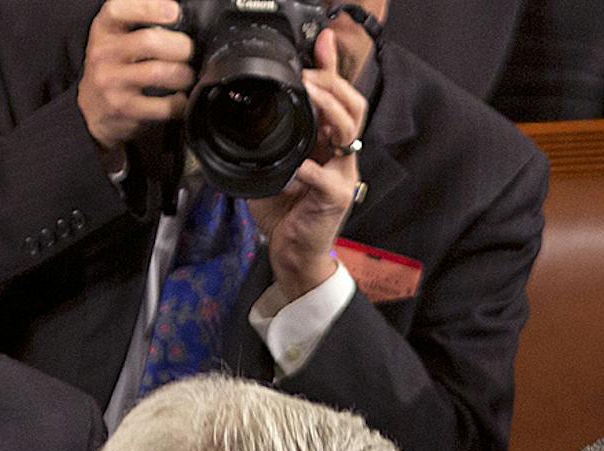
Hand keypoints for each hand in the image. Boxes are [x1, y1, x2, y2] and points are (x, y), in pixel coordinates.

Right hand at [78, 0, 194, 153]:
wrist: (93, 106)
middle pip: (148, 41)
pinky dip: (179, 103)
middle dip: (180, 46)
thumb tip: (177, 12)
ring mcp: (112, 82)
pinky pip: (162, 106)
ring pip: (158, 73)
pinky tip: (180, 100)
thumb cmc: (113, 65)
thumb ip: (140, 22)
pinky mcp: (123, 108)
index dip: (149, 7)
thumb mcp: (116, 36)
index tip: (174, 11)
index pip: (120, 10)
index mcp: (104, 29)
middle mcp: (104, 53)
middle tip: (188, 52)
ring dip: (183, 75)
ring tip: (186, 76)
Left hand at [249, 31, 368, 300]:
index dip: (333, 69)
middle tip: (307, 76)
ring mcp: (343, 176)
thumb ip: (272, 142)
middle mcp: (342, 156)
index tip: (321, 42)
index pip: (341, 100)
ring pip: (348, 131)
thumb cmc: (286, 214)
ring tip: (309, 98)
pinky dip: (306, 168)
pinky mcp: (336, 198)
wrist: (295, 255)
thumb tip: (249, 114)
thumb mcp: (276, 167)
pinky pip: (323, 176)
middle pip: (354, 106)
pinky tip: (292, 167)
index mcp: (329, 146)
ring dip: (328, 110)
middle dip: (332, 84)